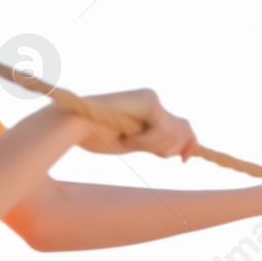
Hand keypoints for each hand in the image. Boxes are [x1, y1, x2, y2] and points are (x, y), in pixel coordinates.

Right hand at [77, 89, 199, 159]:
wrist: (71, 127)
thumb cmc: (96, 137)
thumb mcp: (137, 144)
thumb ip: (160, 143)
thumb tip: (189, 151)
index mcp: (150, 110)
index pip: (184, 128)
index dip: (190, 145)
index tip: (185, 161)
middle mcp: (154, 101)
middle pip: (185, 131)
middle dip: (170, 148)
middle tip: (140, 148)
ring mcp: (152, 99)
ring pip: (175, 135)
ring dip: (151, 147)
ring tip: (127, 141)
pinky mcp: (149, 101)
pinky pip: (162, 131)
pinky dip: (146, 142)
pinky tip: (127, 138)